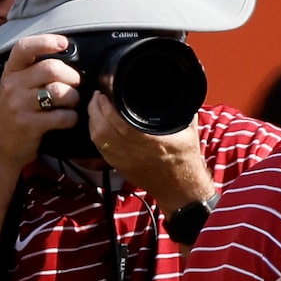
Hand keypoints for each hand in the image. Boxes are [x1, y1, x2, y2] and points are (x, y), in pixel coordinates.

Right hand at [0, 34, 80, 170]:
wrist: (2, 146)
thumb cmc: (16, 113)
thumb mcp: (15, 87)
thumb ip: (33, 72)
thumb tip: (64, 60)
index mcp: (10, 72)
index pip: (25, 48)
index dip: (46, 42)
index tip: (63, 43)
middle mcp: (12, 85)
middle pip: (51, 69)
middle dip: (71, 76)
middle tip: (75, 84)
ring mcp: (20, 105)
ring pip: (59, 92)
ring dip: (73, 97)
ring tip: (72, 103)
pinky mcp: (30, 125)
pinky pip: (62, 116)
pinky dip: (72, 117)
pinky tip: (69, 119)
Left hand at [89, 91, 213, 215]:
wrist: (181, 190)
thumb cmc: (186, 160)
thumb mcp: (188, 131)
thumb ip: (181, 110)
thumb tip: (178, 90)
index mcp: (151, 142)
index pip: (120, 122)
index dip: (107, 107)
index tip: (104, 93)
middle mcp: (134, 152)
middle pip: (103, 129)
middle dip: (95, 110)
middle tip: (97, 97)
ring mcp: (125, 161)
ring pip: (98, 139)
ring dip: (92, 121)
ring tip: (95, 108)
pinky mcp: (120, 166)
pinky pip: (100, 148)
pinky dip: (95, 134)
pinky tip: (97, 125)